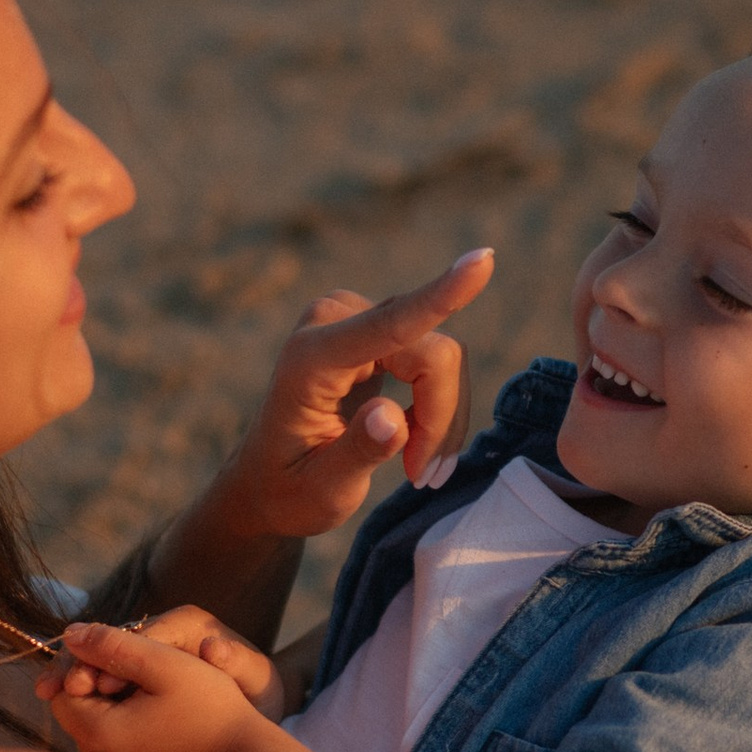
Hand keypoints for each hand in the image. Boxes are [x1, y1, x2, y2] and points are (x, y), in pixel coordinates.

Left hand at [39, 620, 276, 751]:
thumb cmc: (213, 710)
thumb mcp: (165, 664)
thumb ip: (113, 644)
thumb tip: (71, 635)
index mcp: (99, 735)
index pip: (64, 692)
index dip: (89, 669)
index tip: (128, 665)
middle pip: (80, 717)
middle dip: (103, 695)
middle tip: (149, 686)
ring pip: (98, 740)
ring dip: (117, 719)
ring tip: (160, 710)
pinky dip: (131, 745)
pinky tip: (166, 737)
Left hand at [205, 251, 493, 543]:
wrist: (268, 481)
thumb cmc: (290, 490)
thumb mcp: (322, 490)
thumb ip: (357, 452)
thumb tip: (392, 419)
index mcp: (311, 360)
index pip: (391, 325)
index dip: (441, 296)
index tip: (483, 261)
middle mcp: (333, 322)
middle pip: (432, 354)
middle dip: (440, 418)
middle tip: (422, 476)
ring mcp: (354, 318)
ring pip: (441, 356)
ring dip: (442, 417)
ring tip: (417, 468)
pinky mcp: (374, 326)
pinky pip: (434, 355)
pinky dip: (437, 405)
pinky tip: (416, 444)